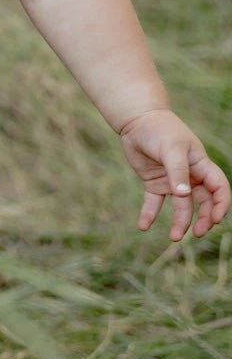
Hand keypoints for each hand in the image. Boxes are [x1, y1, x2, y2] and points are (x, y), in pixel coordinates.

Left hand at [119, 109, 230, 240]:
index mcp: (201, 165)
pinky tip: (143, 226)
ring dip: (179, 221)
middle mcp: (190, 175)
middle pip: (203, 202)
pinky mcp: (154, 182)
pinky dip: (150, 214)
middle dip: (203, 218)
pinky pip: (154, 203)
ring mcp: (172, 180)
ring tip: (174, 237)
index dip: (221, 205)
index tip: (215, 219)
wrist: (137, 121)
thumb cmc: (160, 130)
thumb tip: (184, 196)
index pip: (219, 188)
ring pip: (181, 206)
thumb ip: (178, 172)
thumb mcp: (171, 149)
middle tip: (196, 233)